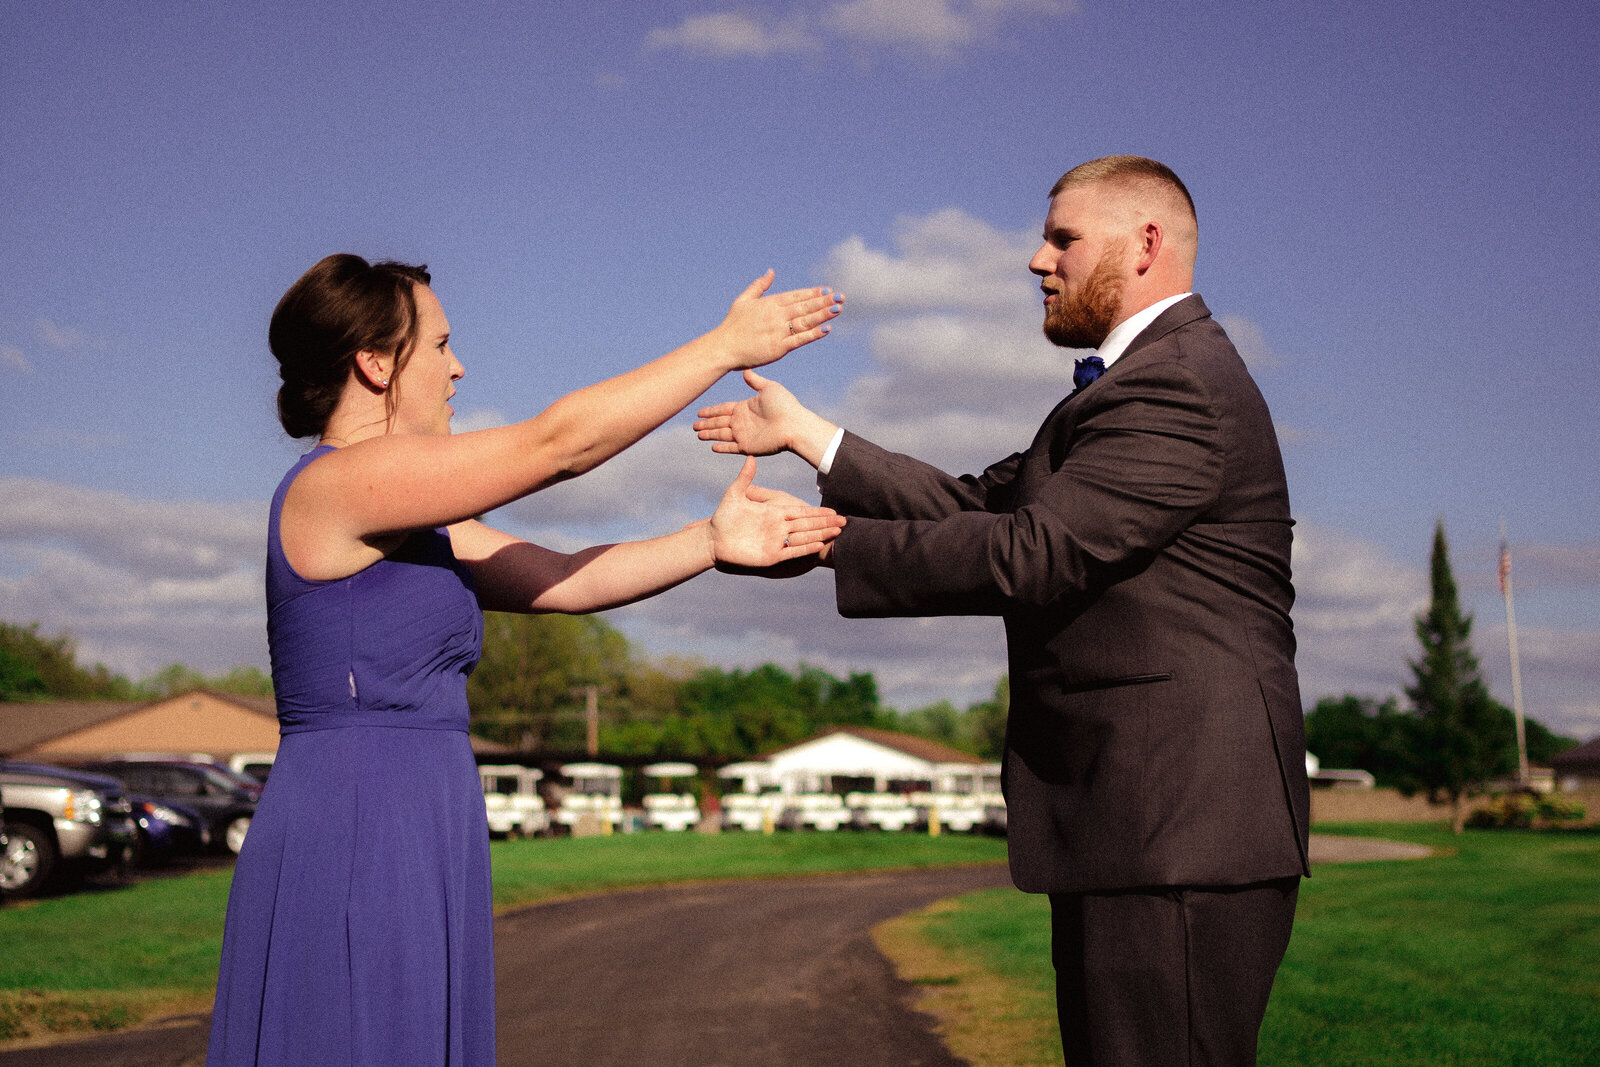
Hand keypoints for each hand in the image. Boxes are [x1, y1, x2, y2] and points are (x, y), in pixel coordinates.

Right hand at [694, 369, 838, 467]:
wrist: (794, 424)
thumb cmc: (785, 405)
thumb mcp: (769, 388)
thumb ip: (755, 381)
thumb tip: (746, 370)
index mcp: (745, 408)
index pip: (723, 409)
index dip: (712, 411)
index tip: (700, 412)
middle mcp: (743, 422)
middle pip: (719, 423)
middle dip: (707, 424)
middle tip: (694, 425)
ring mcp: (745, 435)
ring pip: (722, 435)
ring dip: (710, 435)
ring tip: (698, 434)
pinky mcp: (748, 446)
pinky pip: (731, 447)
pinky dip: (722, 447)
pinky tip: (712, 447)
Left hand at [708, 457, 844, 568]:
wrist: (714, 541)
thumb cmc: (724, 518)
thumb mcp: (736, 495)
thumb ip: (746, 478)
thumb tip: (751, 457)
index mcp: (774, 514)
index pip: (800, 512)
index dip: (817, 512)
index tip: (833, 510)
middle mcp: (779, 528)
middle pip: (807, 525)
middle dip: (826, 524)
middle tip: (845, 522)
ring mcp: (776, 542)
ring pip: (804, 538)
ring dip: (820, 535)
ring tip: (838, 533)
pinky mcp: (771, 556)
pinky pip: (792, 551)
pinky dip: (805, 548)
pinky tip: (818, 544)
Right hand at [713, 271, 843, 370]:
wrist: (724, 348)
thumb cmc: (733, 325)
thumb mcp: (744, 300)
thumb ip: (759, 285)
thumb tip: (771, 271)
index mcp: (769, 304)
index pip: (796, 296)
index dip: (813, 293)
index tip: (827, 290)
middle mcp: (776, 316)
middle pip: (804, 307)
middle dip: (824, 302)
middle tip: (841, 297)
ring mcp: (778, 332)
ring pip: (805, 321)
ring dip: (823, 315)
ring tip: (838, 309)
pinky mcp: (779, 348)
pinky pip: (800, 340)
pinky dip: (813, 334)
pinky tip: (826, 329)